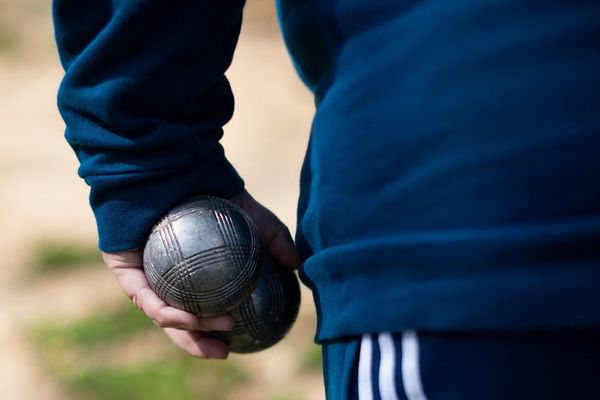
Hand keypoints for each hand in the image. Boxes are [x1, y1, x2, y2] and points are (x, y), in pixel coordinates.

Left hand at [102, 189, 298, 358]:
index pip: (201, 307)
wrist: (170, 162)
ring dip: (189, 331)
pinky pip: (143, 296)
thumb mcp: (249, 212)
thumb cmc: (208, 186)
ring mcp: (142, 274)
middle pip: (180, 319)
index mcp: (188, 271)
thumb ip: (273, 235)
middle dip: (200, 342)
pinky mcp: (124, 268)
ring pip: (162, 314)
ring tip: (217, 333)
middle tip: (223, 351)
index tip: (238, 343)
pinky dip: (166, 311)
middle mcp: (164, 276)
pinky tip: (187, 318)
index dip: (216, 330)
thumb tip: (297, 265)